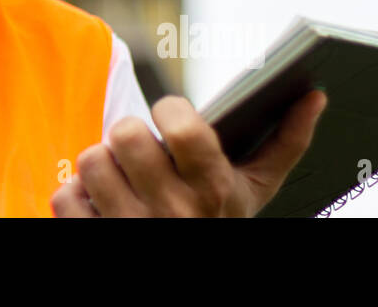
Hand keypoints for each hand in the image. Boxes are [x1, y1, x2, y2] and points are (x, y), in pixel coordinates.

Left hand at [51, 89, 327, 216]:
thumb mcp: (255, 189)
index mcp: (213, 189)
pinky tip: (101, 205)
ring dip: (102, 166)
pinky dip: (76, 198)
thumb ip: (285, 141)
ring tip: (123, 180)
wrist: (189, 284)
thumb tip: (314, 94)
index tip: (173, 120)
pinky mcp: (93, 240)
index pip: (180, 126)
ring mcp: (129, 229)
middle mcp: (171, 213)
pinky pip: (64, 197)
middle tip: (142, 152)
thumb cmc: (219, 222)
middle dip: (130, 137)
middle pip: (125, 134)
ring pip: (91, 160)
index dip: (170, 111)